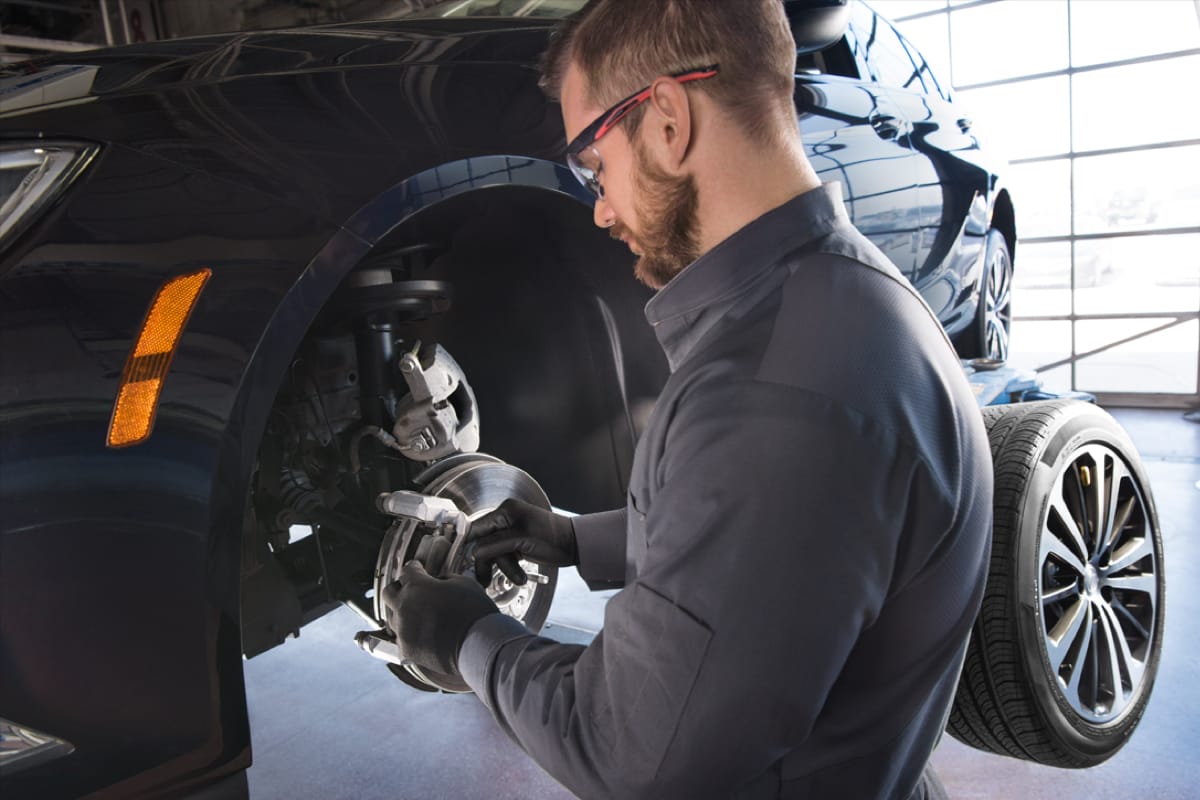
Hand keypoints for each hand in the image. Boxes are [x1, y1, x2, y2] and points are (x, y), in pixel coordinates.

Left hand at [381, 560, 498, 678]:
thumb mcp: (465, 584)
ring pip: (393, 617)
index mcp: (417, 586)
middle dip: (399, 588)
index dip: (415, 568)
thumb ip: (446, 579)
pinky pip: (402, 639)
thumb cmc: (474, 613)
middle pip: (389, 592)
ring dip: (404, 613)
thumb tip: (440, 583)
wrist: (478, 646)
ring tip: (419, 616)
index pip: (407, 570)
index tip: (418, 569)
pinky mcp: (406, 649)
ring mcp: (403, 629)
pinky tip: (423, 635)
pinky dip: (411, 635)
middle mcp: (404, 606)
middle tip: (412, 590)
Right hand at [466, 498, 576, 585]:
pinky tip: (519, 576)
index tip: (464, 561)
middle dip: (489, 562)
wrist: (575, 546)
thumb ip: (496, 545)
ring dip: (504, 568)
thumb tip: (474, 552)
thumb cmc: (554, 537)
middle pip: (484, 543)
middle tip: (484, 580)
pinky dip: (510, 569)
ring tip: (518, 578)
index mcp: (506, 511)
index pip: (478, 527)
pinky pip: (504, 558)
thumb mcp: (523, 539)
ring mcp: (511, 533)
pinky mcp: (516, 545)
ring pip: (494, 554)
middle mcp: (506, 519)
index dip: (470, 544)